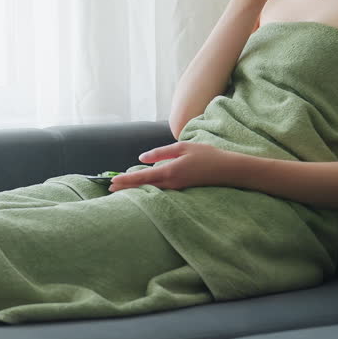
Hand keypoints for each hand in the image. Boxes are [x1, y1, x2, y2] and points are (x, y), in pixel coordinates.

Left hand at [108, 142, 230, 191]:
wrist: (228, 170)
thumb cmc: (206, 155)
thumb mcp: (182, 147)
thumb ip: (161, 153)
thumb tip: (142, 158)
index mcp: (169, 172)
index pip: (142, 178)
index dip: (126, 180)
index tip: (112, 182)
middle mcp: (171, 183)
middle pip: (143, 187)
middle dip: (126, 187)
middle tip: (109, 188)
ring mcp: (177, 188)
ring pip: (151, 190)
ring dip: (135, 189)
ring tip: (121, 189)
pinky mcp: (181, 189)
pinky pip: (160, 190)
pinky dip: (148, 189)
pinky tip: (143, 187)